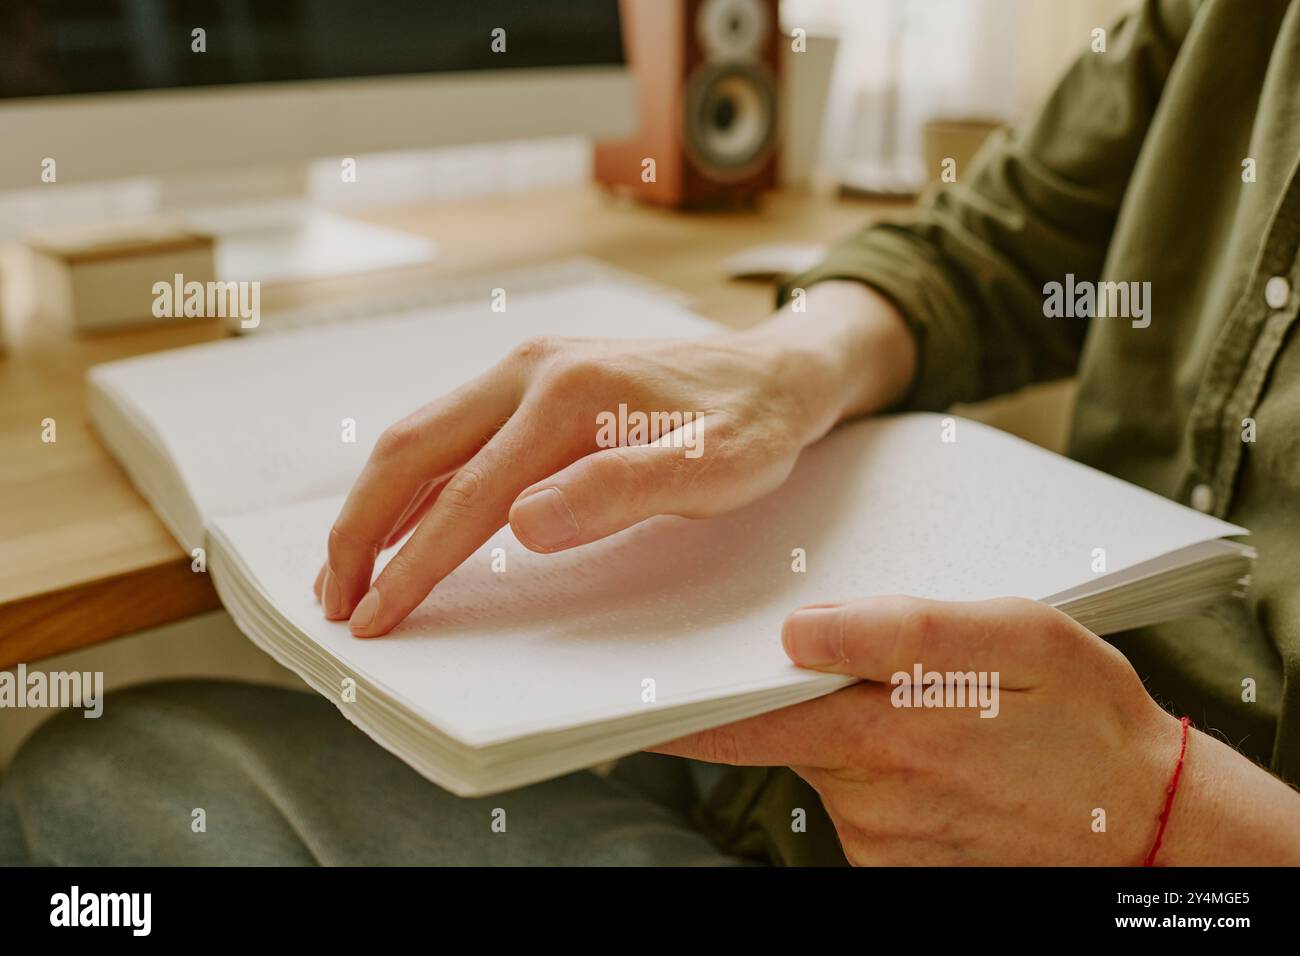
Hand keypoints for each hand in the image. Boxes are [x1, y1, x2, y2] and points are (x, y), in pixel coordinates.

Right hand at [316, 281, 917, 636]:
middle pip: (413, 452)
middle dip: (361, 532)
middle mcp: (533, 370)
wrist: (775, 373)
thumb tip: (523, 523)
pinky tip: (403, 523)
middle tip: (333, 604)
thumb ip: (622, 491)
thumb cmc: (753, 429)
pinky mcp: (530, 380)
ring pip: (420, 438)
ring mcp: (526, 369)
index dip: (415, 563)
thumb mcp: (715, 471)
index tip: (377, 618)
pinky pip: (449, 432)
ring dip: (374, 505)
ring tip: (347, 571)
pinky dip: (411, 483)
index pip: (468, 494)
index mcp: (571, 395)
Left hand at [657, 596, 1299, 864]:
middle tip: (759, 656)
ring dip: (836, 725)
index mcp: (888, 733)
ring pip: (818, 760)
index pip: (742, 720)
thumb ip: (905, 631)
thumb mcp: (1021, 635)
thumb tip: (803, 631)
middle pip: (773, 734)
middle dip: (758, 696)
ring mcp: (880, 835)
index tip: (631, 683)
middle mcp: (871, 793)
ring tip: (909, 701)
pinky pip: (852, 796)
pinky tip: (925, 745)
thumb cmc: (1085, 715)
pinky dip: (867, 764)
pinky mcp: (893, 859)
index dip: (682, 703)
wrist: (1146, 823)